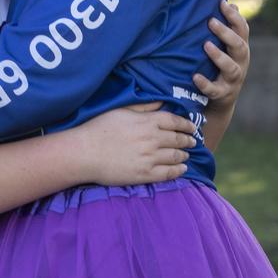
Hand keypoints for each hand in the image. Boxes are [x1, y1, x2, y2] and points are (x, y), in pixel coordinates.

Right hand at [76, 103, 197, 185]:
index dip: (186, 125)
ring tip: (186, 155)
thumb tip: (161, 102)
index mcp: (148, 121)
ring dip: (184, 155)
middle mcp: (152, 139)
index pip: (175, 122)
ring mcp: (150, 158)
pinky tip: (182, 169)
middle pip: (178, 139)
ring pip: (176, 156)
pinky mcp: (145, 174)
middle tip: (192, 141)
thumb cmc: (100, 128)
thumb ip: (144, 106)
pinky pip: (168, 173)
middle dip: (188, 140)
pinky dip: (179, 170)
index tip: (192, 127)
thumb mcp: (122, 111)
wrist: (85, 152)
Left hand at [193, 0, 249, 109]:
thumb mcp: (227, 47)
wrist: (223, 99)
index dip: (234, 16)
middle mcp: (240, 63)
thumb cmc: (222, 65)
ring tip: (205, 45)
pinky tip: (195, 76)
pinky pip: (215, 90)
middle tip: (210, 21)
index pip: (242, 30)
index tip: (222, 3)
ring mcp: (233, 80)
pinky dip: (205, 83)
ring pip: (231, 68)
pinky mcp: (222, 94)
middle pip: (239, 46)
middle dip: (226, 33)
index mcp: (241, 49)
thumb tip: (230, 3)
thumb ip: (228, 28)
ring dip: (219, 56)